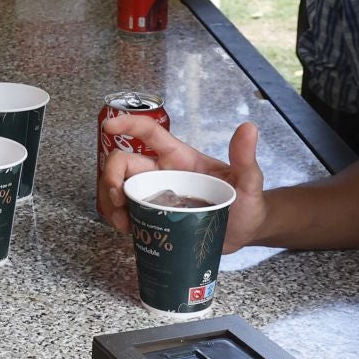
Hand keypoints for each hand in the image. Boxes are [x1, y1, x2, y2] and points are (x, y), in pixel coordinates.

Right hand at [96, 116, 266, 251]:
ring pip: (119, 188)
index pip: (149, 133)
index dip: (128, 124)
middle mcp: (162, 173)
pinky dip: (119, 220)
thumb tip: (249, 128)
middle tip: (118, 200)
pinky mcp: (153, 216)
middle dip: (111, 177)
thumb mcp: (249, 182)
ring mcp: (154, 195)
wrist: (245, 234)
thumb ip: (246, 158)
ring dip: (110, 202)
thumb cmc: (247, 203)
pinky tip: (128, 232)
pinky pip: (127, 213)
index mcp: (179, 158)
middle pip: (124, 163)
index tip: (109, 127)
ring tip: (122, 224)